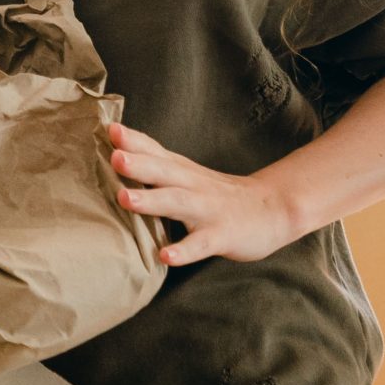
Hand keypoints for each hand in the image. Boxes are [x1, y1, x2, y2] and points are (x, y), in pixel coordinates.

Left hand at [107, 123, 299, 265]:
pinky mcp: (221, 236)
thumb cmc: (219, 194)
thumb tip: (114, 150)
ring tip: (124, 198)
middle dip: (138, 164)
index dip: (133, 140)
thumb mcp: (187, 173)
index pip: (155, 151)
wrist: (274, 209)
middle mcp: (192, 185)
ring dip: (151, 200)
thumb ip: (155, 162)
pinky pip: (201, 244)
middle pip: (163, 171)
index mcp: (181, 171)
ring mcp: (208, 210)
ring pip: (178, 202)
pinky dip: (184, 250)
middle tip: (114, 157)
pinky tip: (165, 256)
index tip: (110, 128)